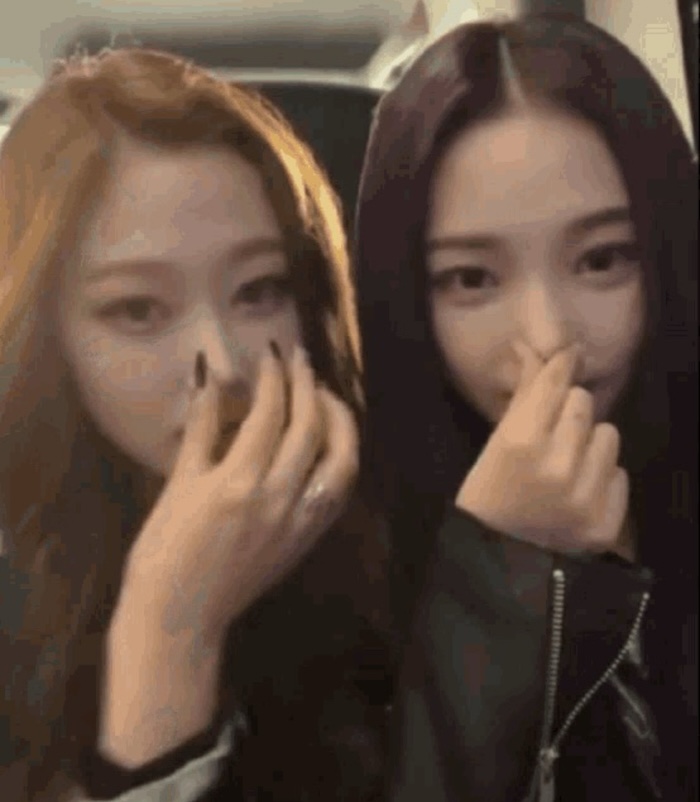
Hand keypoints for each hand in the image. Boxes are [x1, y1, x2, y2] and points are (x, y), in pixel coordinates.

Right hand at [116, 343, 358, 649]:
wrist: (180, 617)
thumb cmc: (164, 550)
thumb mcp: (178, 484)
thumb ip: (200, 428)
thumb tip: (209, 377)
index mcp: (239, 481)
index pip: (270, 413)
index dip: (273, 376)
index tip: (271, 352)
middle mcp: (279, 497)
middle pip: (310, 428)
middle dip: (309, 385)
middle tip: (301, 359)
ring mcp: (300, 520)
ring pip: (341, 460)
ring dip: (339, 421)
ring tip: (326, 397)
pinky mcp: (308, 538)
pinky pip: (339, 491)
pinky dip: (342, 459)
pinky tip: (333, 442)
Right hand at [456, 344, 628, 554]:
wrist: (498, 558)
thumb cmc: (489, 493)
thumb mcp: (496, 443)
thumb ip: (525, 397)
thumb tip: (536, 349)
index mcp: (520, 442)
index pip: (553, 384)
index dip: (563, 364)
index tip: (572, 353)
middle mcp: (556, 465)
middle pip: (583, 402)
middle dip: (569, 411)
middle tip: (553, 432)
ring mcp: (584, 496)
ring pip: (609, 434)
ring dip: (590, 443)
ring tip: (569, 463)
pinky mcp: (605, 522)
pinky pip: (620, 473)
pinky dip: (602, 478)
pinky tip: (578, 491)